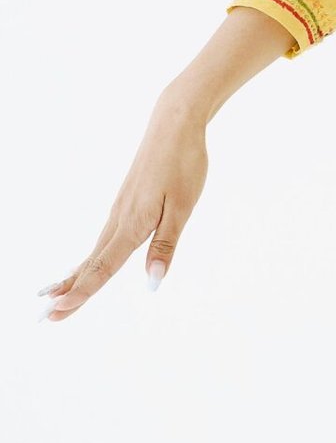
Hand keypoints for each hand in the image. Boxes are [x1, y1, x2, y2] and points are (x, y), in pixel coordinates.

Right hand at [38, 90, 209, 321]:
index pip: (102, 267)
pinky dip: (88, 259)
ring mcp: (119, 211)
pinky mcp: (124, 204)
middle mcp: (119, 220)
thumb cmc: (184, 163)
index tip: (58, 312)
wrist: (174, 124)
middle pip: (90, 264)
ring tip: (52, 298)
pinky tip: (85, 266)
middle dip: (68, 292)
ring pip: (93, 252)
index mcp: (132, 224)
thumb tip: (152, 283)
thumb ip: (166, 245)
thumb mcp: (182, 206)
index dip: (82, 292)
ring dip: (73, 278)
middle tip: (44, 318)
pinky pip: (102, 240)